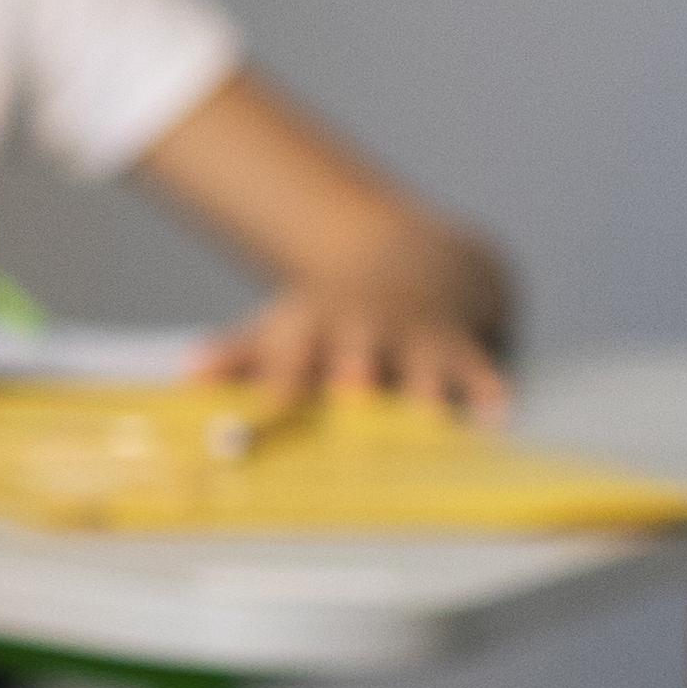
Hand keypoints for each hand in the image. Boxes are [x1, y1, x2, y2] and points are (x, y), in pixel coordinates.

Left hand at [200, 267, 513, 415]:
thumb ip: (240, 357)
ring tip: (430, 425)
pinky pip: (485, 378)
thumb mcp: (285, 326)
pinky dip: (493, 398)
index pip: (287, 361)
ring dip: (426, 397)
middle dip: (355, 379)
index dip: (276, 382)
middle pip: (358, 364)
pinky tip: (498, 425)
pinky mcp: (468, 355)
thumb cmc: (334, 315)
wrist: (413, 261)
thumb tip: (188, 379)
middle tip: (350, 398)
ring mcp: (420, 344)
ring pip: (426, 375)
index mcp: (315, 332)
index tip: (260, 412)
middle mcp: (367, 337)